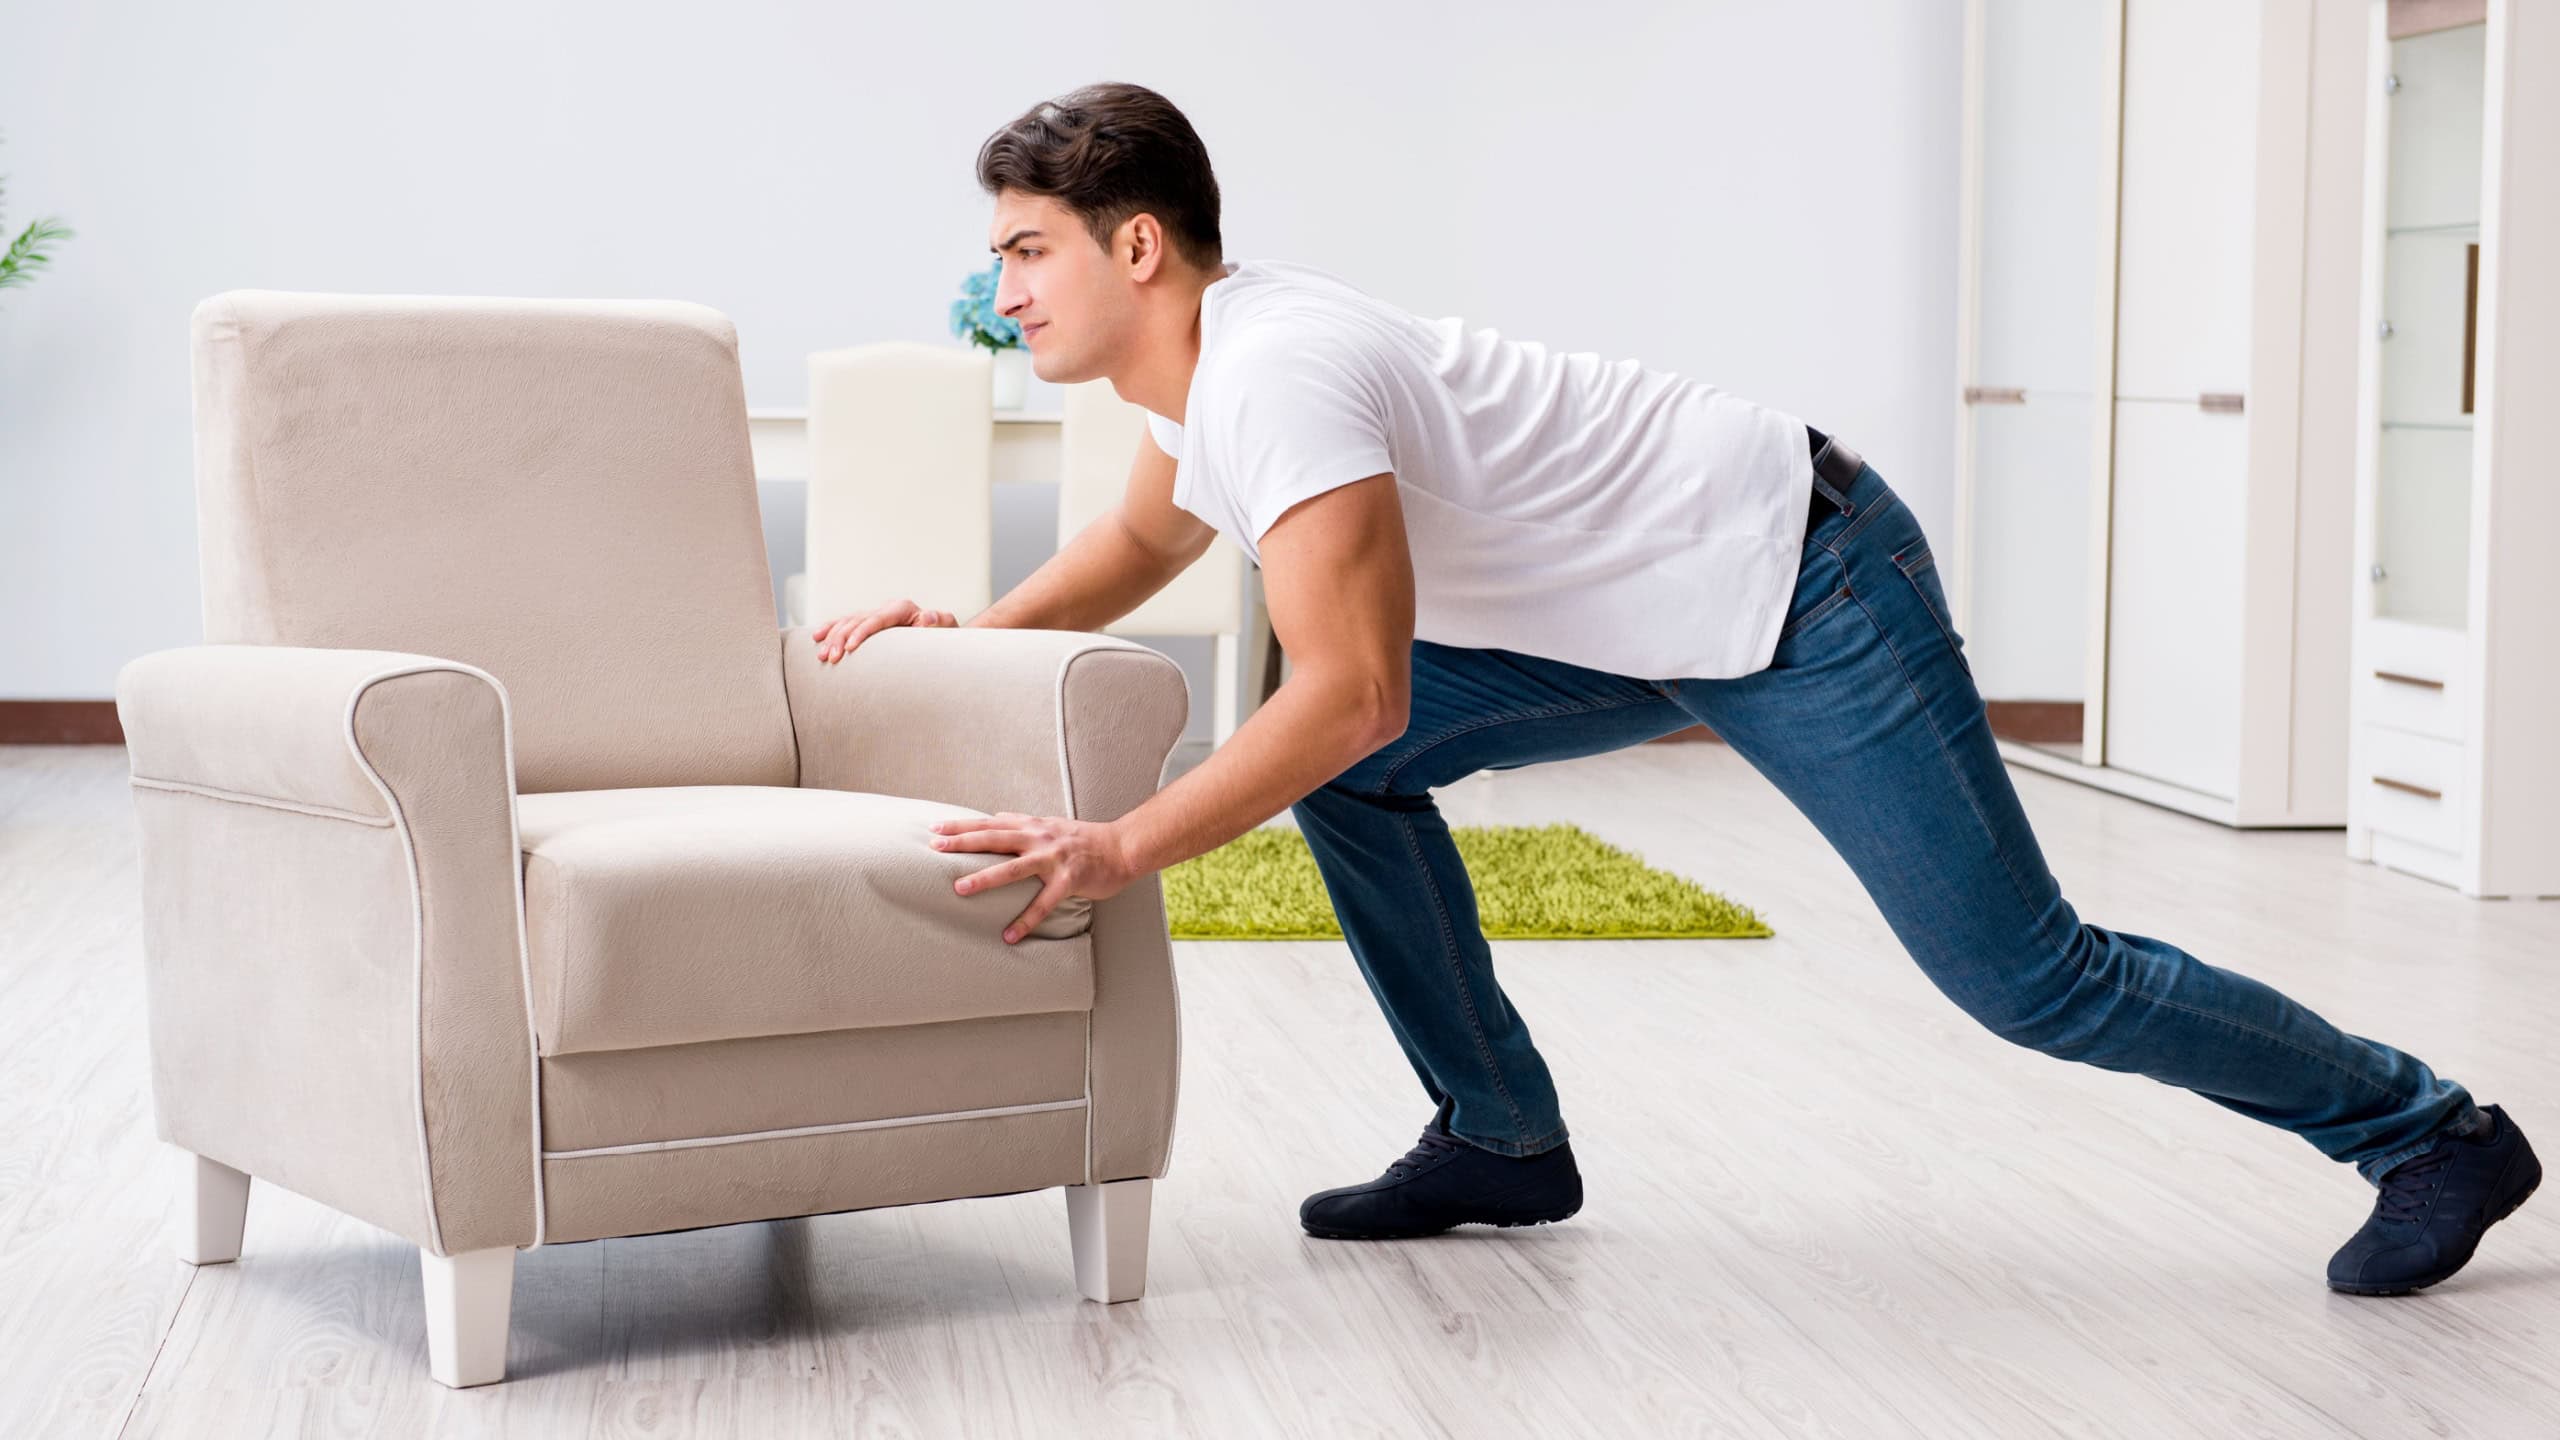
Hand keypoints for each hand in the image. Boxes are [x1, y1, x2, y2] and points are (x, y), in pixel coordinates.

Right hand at [810, 599, 960, 662]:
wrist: (942, 637)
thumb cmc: (945, 636)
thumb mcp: (947, 628)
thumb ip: (940, 622)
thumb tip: (927, 616)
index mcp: (903, 608)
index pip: (877, 619)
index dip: (862, 632)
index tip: (850, 649)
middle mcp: (886, 609)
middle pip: (857, 620)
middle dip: (841, 639)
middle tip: (831, 658)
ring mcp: (875, 615)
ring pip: (846, 622)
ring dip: (831, 638)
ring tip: (822, 656)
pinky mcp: (868, 624)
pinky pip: (844, 624)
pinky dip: (830, 630)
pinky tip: (816, 638)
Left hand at [928, 812, 1140, 943]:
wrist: (1122, 847)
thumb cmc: (1085, 839)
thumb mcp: (1050, 824)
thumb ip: (1023, 822)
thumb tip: (996, 817)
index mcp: (1032, 827)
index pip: (991, 824)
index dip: (963, 826)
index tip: (936, 828)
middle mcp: (1039, 838)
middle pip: (995, 838)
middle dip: (963, 843)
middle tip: (935, 848)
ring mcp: (1054, 859)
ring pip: (1014, 867)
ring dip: (985, 878)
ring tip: (959, 888)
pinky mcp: (1069, 879)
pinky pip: (1044, 903)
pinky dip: (1026, 919)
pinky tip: (1010, 935)